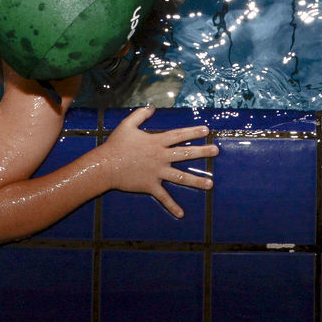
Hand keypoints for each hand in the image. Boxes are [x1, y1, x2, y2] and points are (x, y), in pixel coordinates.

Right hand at [100, 104, 216, 217]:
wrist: (105, 166)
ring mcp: (157, 172)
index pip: (179, 135)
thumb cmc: (116, 145)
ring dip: (196, 181)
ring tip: (210, 184)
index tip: (206, 130)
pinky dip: (172, 206)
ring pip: (180, 177)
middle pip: (185, 154)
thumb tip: (152, 107)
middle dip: (202, 152)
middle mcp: (160, 157)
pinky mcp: (150, 185)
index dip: (193, 132)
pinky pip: (163, 197)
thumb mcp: (127, 125)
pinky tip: (182, 214)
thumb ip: (141, 114)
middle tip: (216, 151)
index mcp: (156, 142)